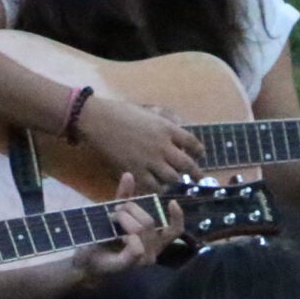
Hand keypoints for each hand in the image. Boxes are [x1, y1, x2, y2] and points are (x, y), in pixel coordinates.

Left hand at [71, 175, 179, 284]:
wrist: (85, 259)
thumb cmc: (103, 239)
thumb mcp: (115, 215)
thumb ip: (124, 198)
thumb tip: (129, 175)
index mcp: (154, 240)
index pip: (176, 230)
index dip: (177, 216)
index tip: (172, 202)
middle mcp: (153, 251)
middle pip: (150, 221)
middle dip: (131, 210)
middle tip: (115, 212)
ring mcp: (143, 260)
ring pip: (142, 230)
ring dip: (124, 219)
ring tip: (111, 220)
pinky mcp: (130, 265)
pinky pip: (137, 247)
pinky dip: (127, 237)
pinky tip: (117, 236)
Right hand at [76, 95, 202, 187]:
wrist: (98, 121)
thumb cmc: (121, 112)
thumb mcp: (148, 110)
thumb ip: (165, 118)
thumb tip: (180, 124)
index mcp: (167, 128)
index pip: (192, 142)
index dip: (199, 151)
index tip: (200, 155)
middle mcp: (163, 146)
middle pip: (187, 165)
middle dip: (195, 173)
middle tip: (198, 178)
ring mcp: (150, 161)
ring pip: (172, 178)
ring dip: (175, 180)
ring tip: (174, 181)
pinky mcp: (136, 172)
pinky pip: (154, 187)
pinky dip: (158, 188)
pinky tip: (158, 186)